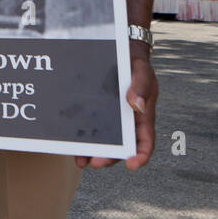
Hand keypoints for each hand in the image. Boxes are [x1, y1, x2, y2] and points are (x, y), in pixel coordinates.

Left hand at [77, 56, 156, 170]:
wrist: (120, 53)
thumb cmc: (135, 64)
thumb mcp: (141, 70)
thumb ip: (141, 85)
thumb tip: (137, 105)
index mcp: (143, 116)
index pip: (145, 140)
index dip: (141, 155)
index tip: (133, 165)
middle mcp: (127, 122)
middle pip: (121, 147)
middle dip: (110, 157)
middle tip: (97, 163)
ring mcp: (111, 120)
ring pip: (104, 142)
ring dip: (93, 153)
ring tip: (82, 162)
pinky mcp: (96, 114)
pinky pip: (89, 130)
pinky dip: (82, 139)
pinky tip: (72, 146)